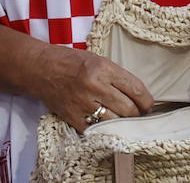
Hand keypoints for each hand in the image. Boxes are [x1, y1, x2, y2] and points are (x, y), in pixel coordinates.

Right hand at [36, 46, 152, 132]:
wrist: (40, 69)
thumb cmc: (70, 61)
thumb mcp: (97, 60)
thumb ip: (116, 76)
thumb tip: (138, 96)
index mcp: (103, 68)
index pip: (136, 89)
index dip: (147, 101)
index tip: (149, 105)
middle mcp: (95, 86)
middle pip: (129, 109)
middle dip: (138, 114)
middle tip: (139, 114)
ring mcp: (83, 104)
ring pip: (116, 122)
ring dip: (123, 123)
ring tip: (125, 120)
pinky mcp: (73, 118)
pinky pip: (97, 130)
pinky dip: (104, 129)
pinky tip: (106, 124)